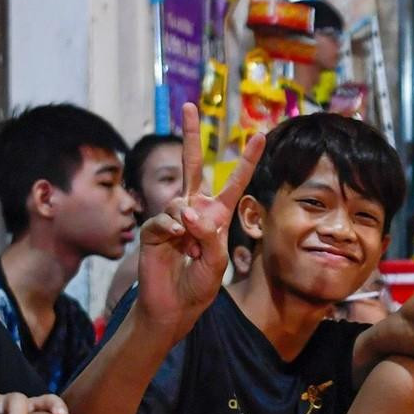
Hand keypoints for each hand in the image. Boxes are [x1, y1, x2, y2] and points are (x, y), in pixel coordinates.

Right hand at [135, 104, 263, 335]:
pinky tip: (177, 240)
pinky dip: (173, 228)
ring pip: (181, 200)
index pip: (234, 182)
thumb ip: (210, 236)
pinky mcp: (153, 229)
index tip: (260, 134)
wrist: (174, 307)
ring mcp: (172, 217)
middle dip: (190, 135)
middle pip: (193, 164)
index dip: (246, 159)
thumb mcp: (216, 261)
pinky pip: (165, 218)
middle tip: (189, 106)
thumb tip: (190, 212)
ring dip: (189, 222)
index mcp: (216, 215)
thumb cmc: (199, 286)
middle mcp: (194, 209)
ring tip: (191, 244)